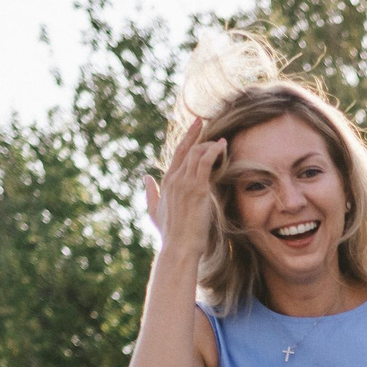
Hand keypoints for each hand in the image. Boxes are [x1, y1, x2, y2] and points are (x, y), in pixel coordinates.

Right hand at [143, 117, 223, 254]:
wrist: (179, 247)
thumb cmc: (171, 234)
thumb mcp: (155, 211)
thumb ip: (150, 192)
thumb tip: (145, 177)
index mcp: (166, 183)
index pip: (175, 156)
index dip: (184, 141)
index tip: (192, 129)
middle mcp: (173, 179)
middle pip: (183, 149)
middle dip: (192, 133)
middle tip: (200, 120)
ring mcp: (184, 183)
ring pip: (195, 154)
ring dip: (208, 144)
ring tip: (221, 141)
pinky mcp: (196, 189)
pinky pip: (204, 162)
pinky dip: (213, 151)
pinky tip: (221, 147)